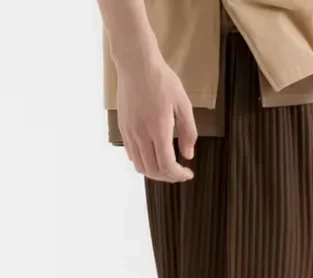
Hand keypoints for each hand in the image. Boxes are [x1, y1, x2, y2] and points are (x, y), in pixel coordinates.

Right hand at [116, 57, 197, 182]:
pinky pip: (132, 155)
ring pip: (140, 166)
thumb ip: (188, 131)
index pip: (167, 165)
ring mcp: (130, 133)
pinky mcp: (124, 128)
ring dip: (155, 173)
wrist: (136, 64)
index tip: (188, 173)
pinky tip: (154, 156)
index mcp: (158, 129)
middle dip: (168, 177)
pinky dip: (144, 162)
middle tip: (179, 173)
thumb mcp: (183, 103)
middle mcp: (141, 135)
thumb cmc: (162, 80)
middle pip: (153, 171)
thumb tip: (188, 155)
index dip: (178, 175)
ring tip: (167, 168)